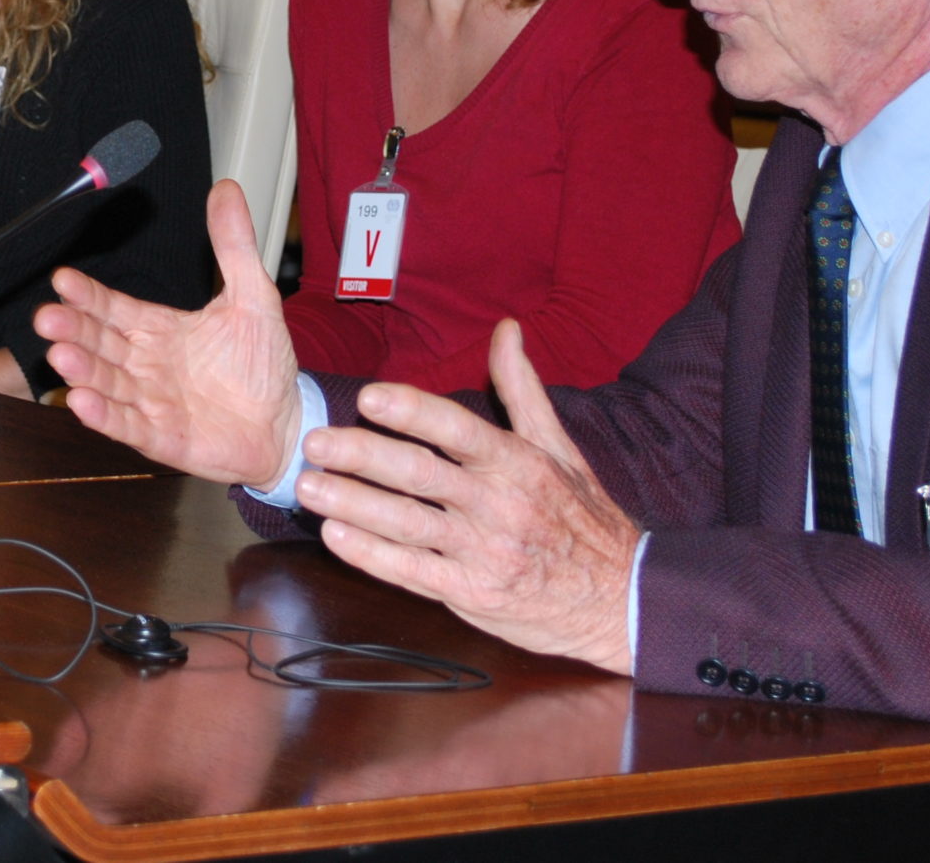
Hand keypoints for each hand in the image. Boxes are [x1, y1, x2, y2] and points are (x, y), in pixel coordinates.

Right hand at [35, 179, 303, 486]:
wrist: (286, 421)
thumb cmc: (263, 365)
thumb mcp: (252, 295)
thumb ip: (232, 246)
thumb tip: (226, 190)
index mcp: (159, 330)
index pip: (114, 308)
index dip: (88, 296)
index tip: (63, 279)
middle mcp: (147, 365)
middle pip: (101, 343)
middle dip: (73, 330)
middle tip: (47, 316)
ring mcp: (152, 402)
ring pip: (107, 382)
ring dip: (82, 370)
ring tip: (60, 355)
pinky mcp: (163, 438)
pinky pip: (128, 425)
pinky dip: (104, 415)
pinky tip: (81, 402)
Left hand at [293, 318, 638, 673]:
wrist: (621, 600)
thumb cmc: (583, 519)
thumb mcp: (560, 449)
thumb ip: (522, 389)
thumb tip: (505, 330)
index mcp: (518, 464)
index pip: (458, 430)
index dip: (413, 412)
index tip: (369, 396)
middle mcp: (499, 505)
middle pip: (421, 475)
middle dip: (362, 456)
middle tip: (315, 441)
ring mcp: (484, 553)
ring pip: (408, 524)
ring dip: (353, 503)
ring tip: (308, 487)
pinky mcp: (472, 594)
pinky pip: (413, 572)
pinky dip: (371, 554)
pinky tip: (335, 535)